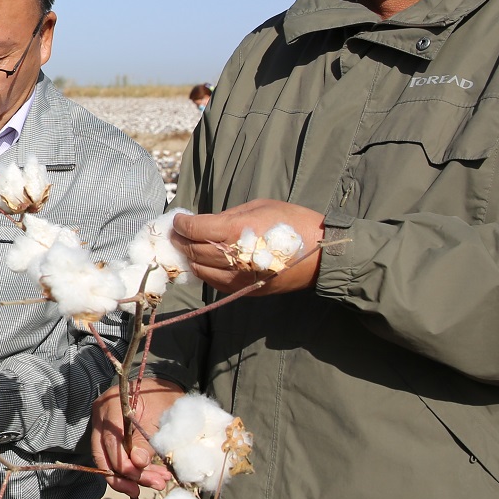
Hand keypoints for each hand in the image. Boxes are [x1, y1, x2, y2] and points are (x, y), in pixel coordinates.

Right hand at [91, 377, 183, 495]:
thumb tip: (138, 463)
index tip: (144, 477)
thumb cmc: (162, 397)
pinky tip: (155, 475)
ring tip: (159, 482)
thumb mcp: (159, 417)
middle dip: (126, 477)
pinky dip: (135, 470)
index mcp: (111, 406)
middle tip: (154, 485)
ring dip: (134, 476)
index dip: (125, 464)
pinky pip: (116, 458)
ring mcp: (102, 427)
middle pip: (104, 456)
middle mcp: (100, 417)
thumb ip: (146, 441)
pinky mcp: (109, 436)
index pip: (110, 442)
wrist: (162, 386)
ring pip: (109, 461)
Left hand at [171, 200, 326, 295]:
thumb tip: (206, 222)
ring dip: (190, 258)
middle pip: (193, 251)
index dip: (182, 224)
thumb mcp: (259, 207)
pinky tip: (203, 262)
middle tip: (177, 232)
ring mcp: (238, 278)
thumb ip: (228, 216)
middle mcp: (232, 258)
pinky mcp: (244, 290)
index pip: (195, 229)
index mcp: (235, 232)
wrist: (321, 254)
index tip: (179, 219)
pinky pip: (215, 283)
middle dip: (181, 240)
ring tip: (187, 247)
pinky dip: (204, 272)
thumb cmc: (293, 223)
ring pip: (200, 270)